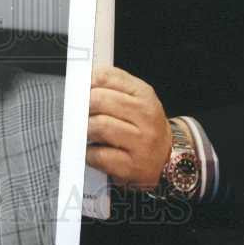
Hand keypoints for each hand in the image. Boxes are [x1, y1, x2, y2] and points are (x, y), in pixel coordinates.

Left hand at [85, 65, 171, 188]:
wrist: (165, 157)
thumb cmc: (142, 125)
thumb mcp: (134, 98)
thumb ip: (110, 85)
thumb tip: (80, 82)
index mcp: (144, 94)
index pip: (106, 77)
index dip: (86, 82)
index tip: (78, 89)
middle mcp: (146, 116)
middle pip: (99, 100)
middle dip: (83, 107)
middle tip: (80, 113)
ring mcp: (142, 143)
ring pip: (98, 126)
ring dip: (86, 130)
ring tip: (89, 133)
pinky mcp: (132, 166)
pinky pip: (99, 155)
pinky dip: (89, 153)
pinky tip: (95, 151)